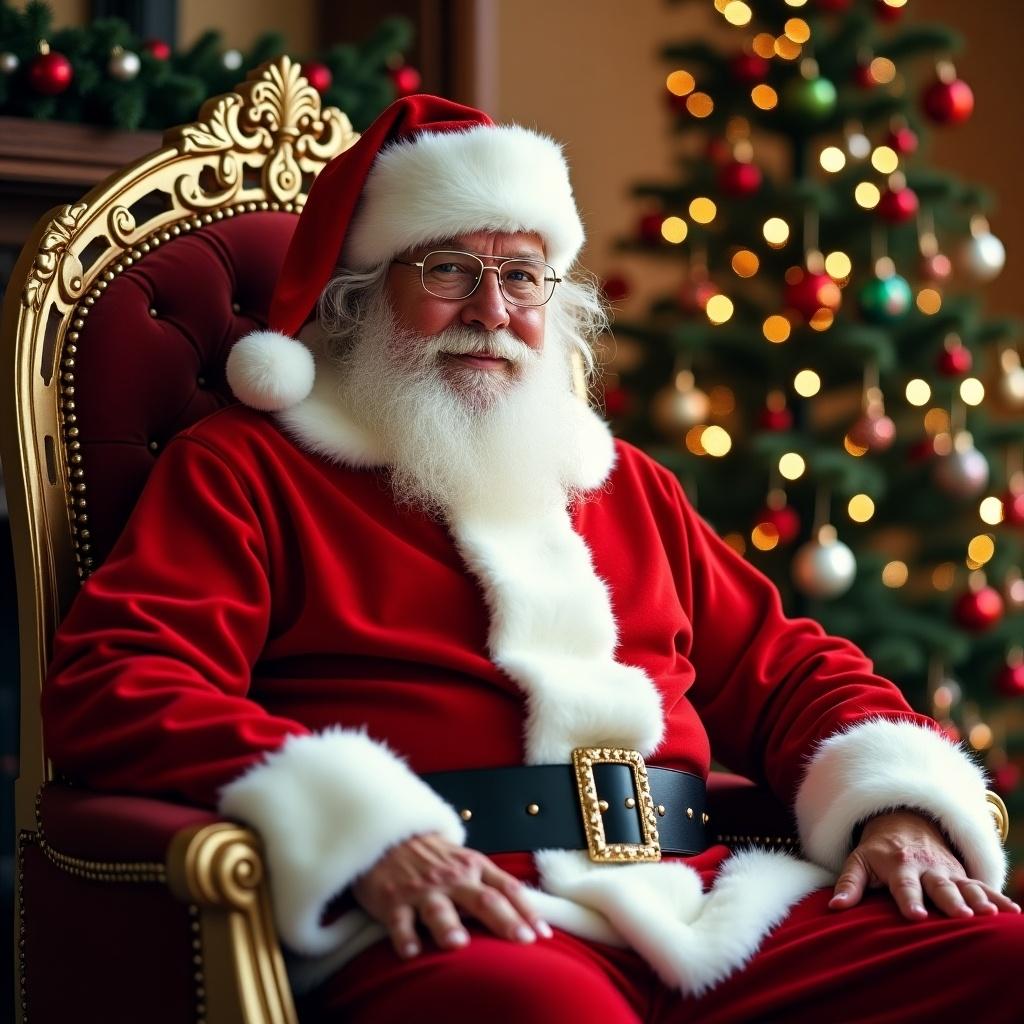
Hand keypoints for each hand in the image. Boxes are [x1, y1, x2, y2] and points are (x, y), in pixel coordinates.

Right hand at [352, 832, 552, 958]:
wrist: (386, 834)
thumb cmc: (432, 854)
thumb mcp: (464, 860)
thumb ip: (488, 882)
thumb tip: (522, 912)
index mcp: (473, 866)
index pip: (507, 888)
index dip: (527, 910)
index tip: (542, 934)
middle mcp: (452, 877)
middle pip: (483, 899)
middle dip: (505, 920)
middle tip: (522, 940)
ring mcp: (422, 889)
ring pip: (439, 910)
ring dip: (449, 926)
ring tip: (459, 944)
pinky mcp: (393, 899)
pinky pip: (399, 921)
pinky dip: (405, 937)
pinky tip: (410, 952)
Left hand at [829, 809, 1020, 920]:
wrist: (904, 820)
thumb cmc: (877, 849)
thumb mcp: (858, 860)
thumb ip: (849, 883)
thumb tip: (835, 908)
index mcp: (899, 865)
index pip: (904, 885)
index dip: (909, 900)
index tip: (916, 916)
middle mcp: (926, 867)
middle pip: (940, 886)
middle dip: (950, 901)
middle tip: (961, 917)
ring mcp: (947, 870)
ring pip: (965, 886)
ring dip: (979, 900)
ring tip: (991, 916)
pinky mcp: (962, 874)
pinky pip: (983, 885)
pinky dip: (998, 897)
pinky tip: (1014, 913)